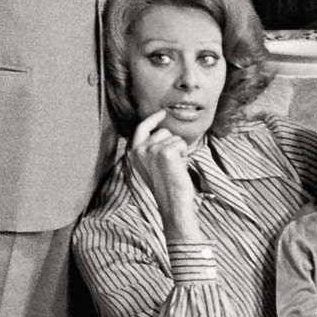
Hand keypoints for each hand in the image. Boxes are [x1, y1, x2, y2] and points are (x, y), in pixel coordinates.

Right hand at [127, 110, 200, 238]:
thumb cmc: (165, 187)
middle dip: (172, 144)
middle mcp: (139, 150)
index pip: (141, 128)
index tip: (163, 112)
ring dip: (179, 151)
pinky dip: (184, 154)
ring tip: (175, 168)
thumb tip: (161, 131)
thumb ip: (150, 149)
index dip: (153, 118)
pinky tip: (180, 168)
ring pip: (174, 137)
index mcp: (132, 154)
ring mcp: (151, 150)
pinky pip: (181, 143)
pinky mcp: (165, 152)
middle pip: (163, 131)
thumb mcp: (151, 166)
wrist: (172, 204)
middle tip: (172, 164)